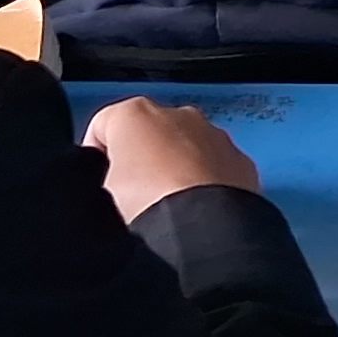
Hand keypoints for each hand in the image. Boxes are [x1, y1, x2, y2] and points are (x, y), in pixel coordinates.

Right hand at [86, 97, 257, 224]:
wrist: (202, 225)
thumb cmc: (149, 201)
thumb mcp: (103, 189)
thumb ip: (107, 174)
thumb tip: (114, 185)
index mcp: (136, 112)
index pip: (107, 124)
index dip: (98, 155)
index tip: (99, 178)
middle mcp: (180, 115)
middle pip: (153, 134)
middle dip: (146, 158)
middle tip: (136, 196)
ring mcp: (214, 136)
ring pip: (189, 148)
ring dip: (180, 170)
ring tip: (169, 207)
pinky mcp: (240, 161)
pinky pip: (218, 167)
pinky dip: (210, 183)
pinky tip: (198, 210)